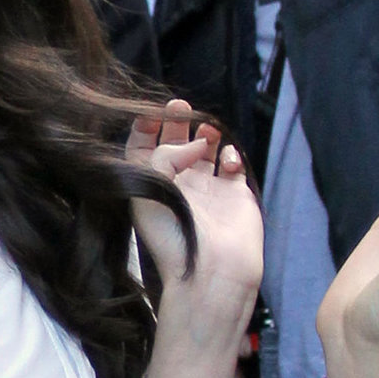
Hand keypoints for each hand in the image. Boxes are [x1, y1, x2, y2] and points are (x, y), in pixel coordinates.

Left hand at [127, 101, 262, 327]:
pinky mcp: (235, 194)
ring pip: (206, 150)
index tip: (151, 114)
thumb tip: (195, 143)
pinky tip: (226, 161)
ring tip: (205, 130)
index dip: (145, 129)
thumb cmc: (173, 235)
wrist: (213, 271)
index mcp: (151, 189)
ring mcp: (207, 190)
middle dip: (177, 124)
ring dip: (205, 135)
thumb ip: (165, 155)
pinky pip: (233, 164)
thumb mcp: (151, 189)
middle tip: (180, 106)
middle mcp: (178, 188)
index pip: (143, 151)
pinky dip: (230, 155)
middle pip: (175, 145)